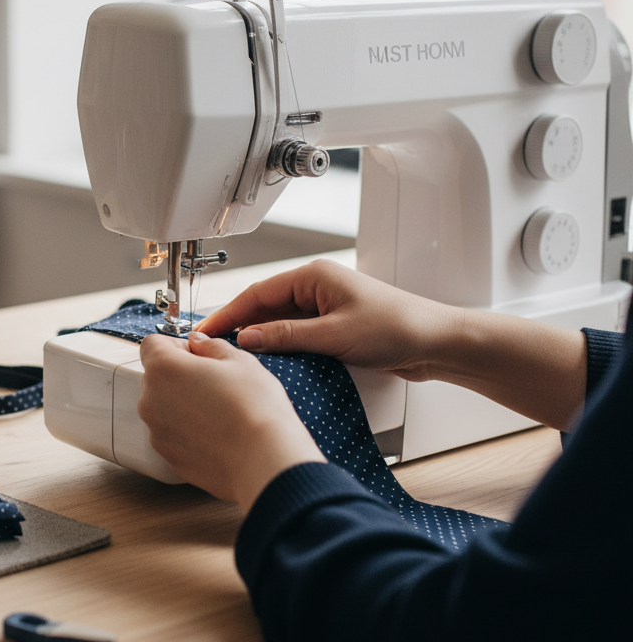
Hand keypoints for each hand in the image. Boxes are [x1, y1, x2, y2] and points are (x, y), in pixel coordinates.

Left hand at [138, 332, 323, 511]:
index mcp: (163, 369)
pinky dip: (189, 431)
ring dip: (184, 404)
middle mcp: (150, 401)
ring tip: (220, 412)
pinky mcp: (169, 457)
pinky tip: (218, 434)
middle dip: (181, 375)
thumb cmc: (255, 407)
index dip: (176, 345)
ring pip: (165, 408)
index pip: (152, 344)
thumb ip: (210, 346)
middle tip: (216, 384)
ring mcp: (157, 432)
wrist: (264, 461)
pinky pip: (174, 435)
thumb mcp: (239, 360)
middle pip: (157, 377)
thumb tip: (198, 343)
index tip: (199, 355)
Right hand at [196, 259, 453, 381]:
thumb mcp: (334, 335)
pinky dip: (279, 348)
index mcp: (313, 277)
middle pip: (263, 307)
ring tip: (234, 360)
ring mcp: (324, 307)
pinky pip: (295, 335)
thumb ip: (287, 336)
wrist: (437, 343)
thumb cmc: (397, 328)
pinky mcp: (333, 327)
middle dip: (237, 326)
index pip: (257, 294)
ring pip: (277, 323)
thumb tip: (247, 337)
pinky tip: (268, 364)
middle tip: (210, 349)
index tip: (204, 331)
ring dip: (258, 339)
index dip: (228, 314)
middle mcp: (315, 288)